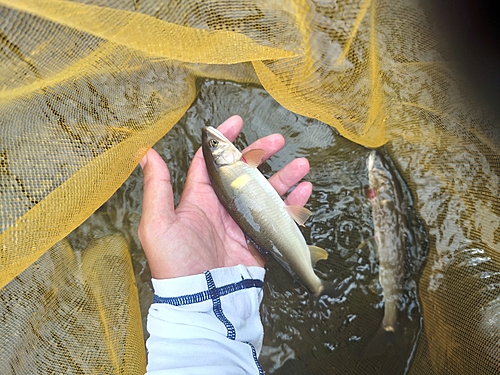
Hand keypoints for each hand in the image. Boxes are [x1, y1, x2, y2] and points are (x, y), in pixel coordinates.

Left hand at [138, 115, 311, 278]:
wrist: (202, 298)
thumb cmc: (176, 262)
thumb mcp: (158, 224)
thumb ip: (157, 188)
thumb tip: (147, 154)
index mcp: (199, 198)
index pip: (211, 161)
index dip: (223, 140)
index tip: (237, 122)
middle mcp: (222, 206)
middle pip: (245, 172)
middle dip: (261, 153)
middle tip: (277, 140)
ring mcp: (242, 221)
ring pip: (267, 191)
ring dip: (284, 176)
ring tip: (301, 165)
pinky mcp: (259, 238)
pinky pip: (279, 216)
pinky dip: (293, 204)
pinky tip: (304, 191)